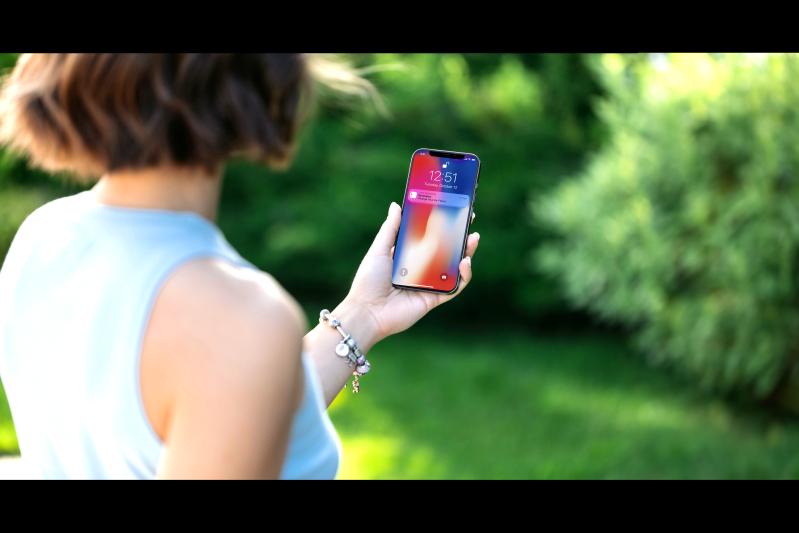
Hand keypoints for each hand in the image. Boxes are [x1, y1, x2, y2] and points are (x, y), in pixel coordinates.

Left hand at [342, 202, 479, 342]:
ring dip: (467, 252)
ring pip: (454, 267)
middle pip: (445, 251)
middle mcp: (420, 270)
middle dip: (459, 236)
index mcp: (406, 256)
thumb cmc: (368, 281)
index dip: (440, 225)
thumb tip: (396, 205)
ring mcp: (429, 284)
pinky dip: (464, 275)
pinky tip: (464, 262)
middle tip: (469, 220)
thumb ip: (390, 229)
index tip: (452, 210)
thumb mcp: (379, 250)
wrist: (367, 311)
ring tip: (473, 238)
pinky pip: (454, 287)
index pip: (428, 238)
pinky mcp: (434, 299)